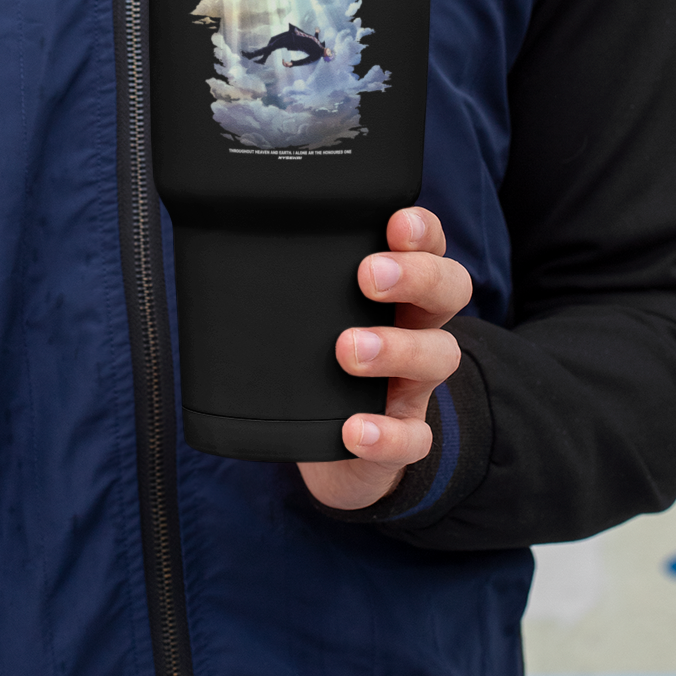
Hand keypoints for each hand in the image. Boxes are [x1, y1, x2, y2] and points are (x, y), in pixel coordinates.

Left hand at [299, 207, 468, 513]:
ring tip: (349, 349)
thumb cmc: (319, 364)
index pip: (428, 246)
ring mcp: (416, 386)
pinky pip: (414, 438)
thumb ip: (296, 281)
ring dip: (397, 349)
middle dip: (416, 276)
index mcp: (399, 290)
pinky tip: (354, 429)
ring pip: (440, 356)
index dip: (422, 231)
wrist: (336, 452)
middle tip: (367, 277)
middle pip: (450, 289)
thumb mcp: (314, 314)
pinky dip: (386, 435)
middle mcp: (417, 329)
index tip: (394, 223)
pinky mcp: (405, 440)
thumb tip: (226, 242)